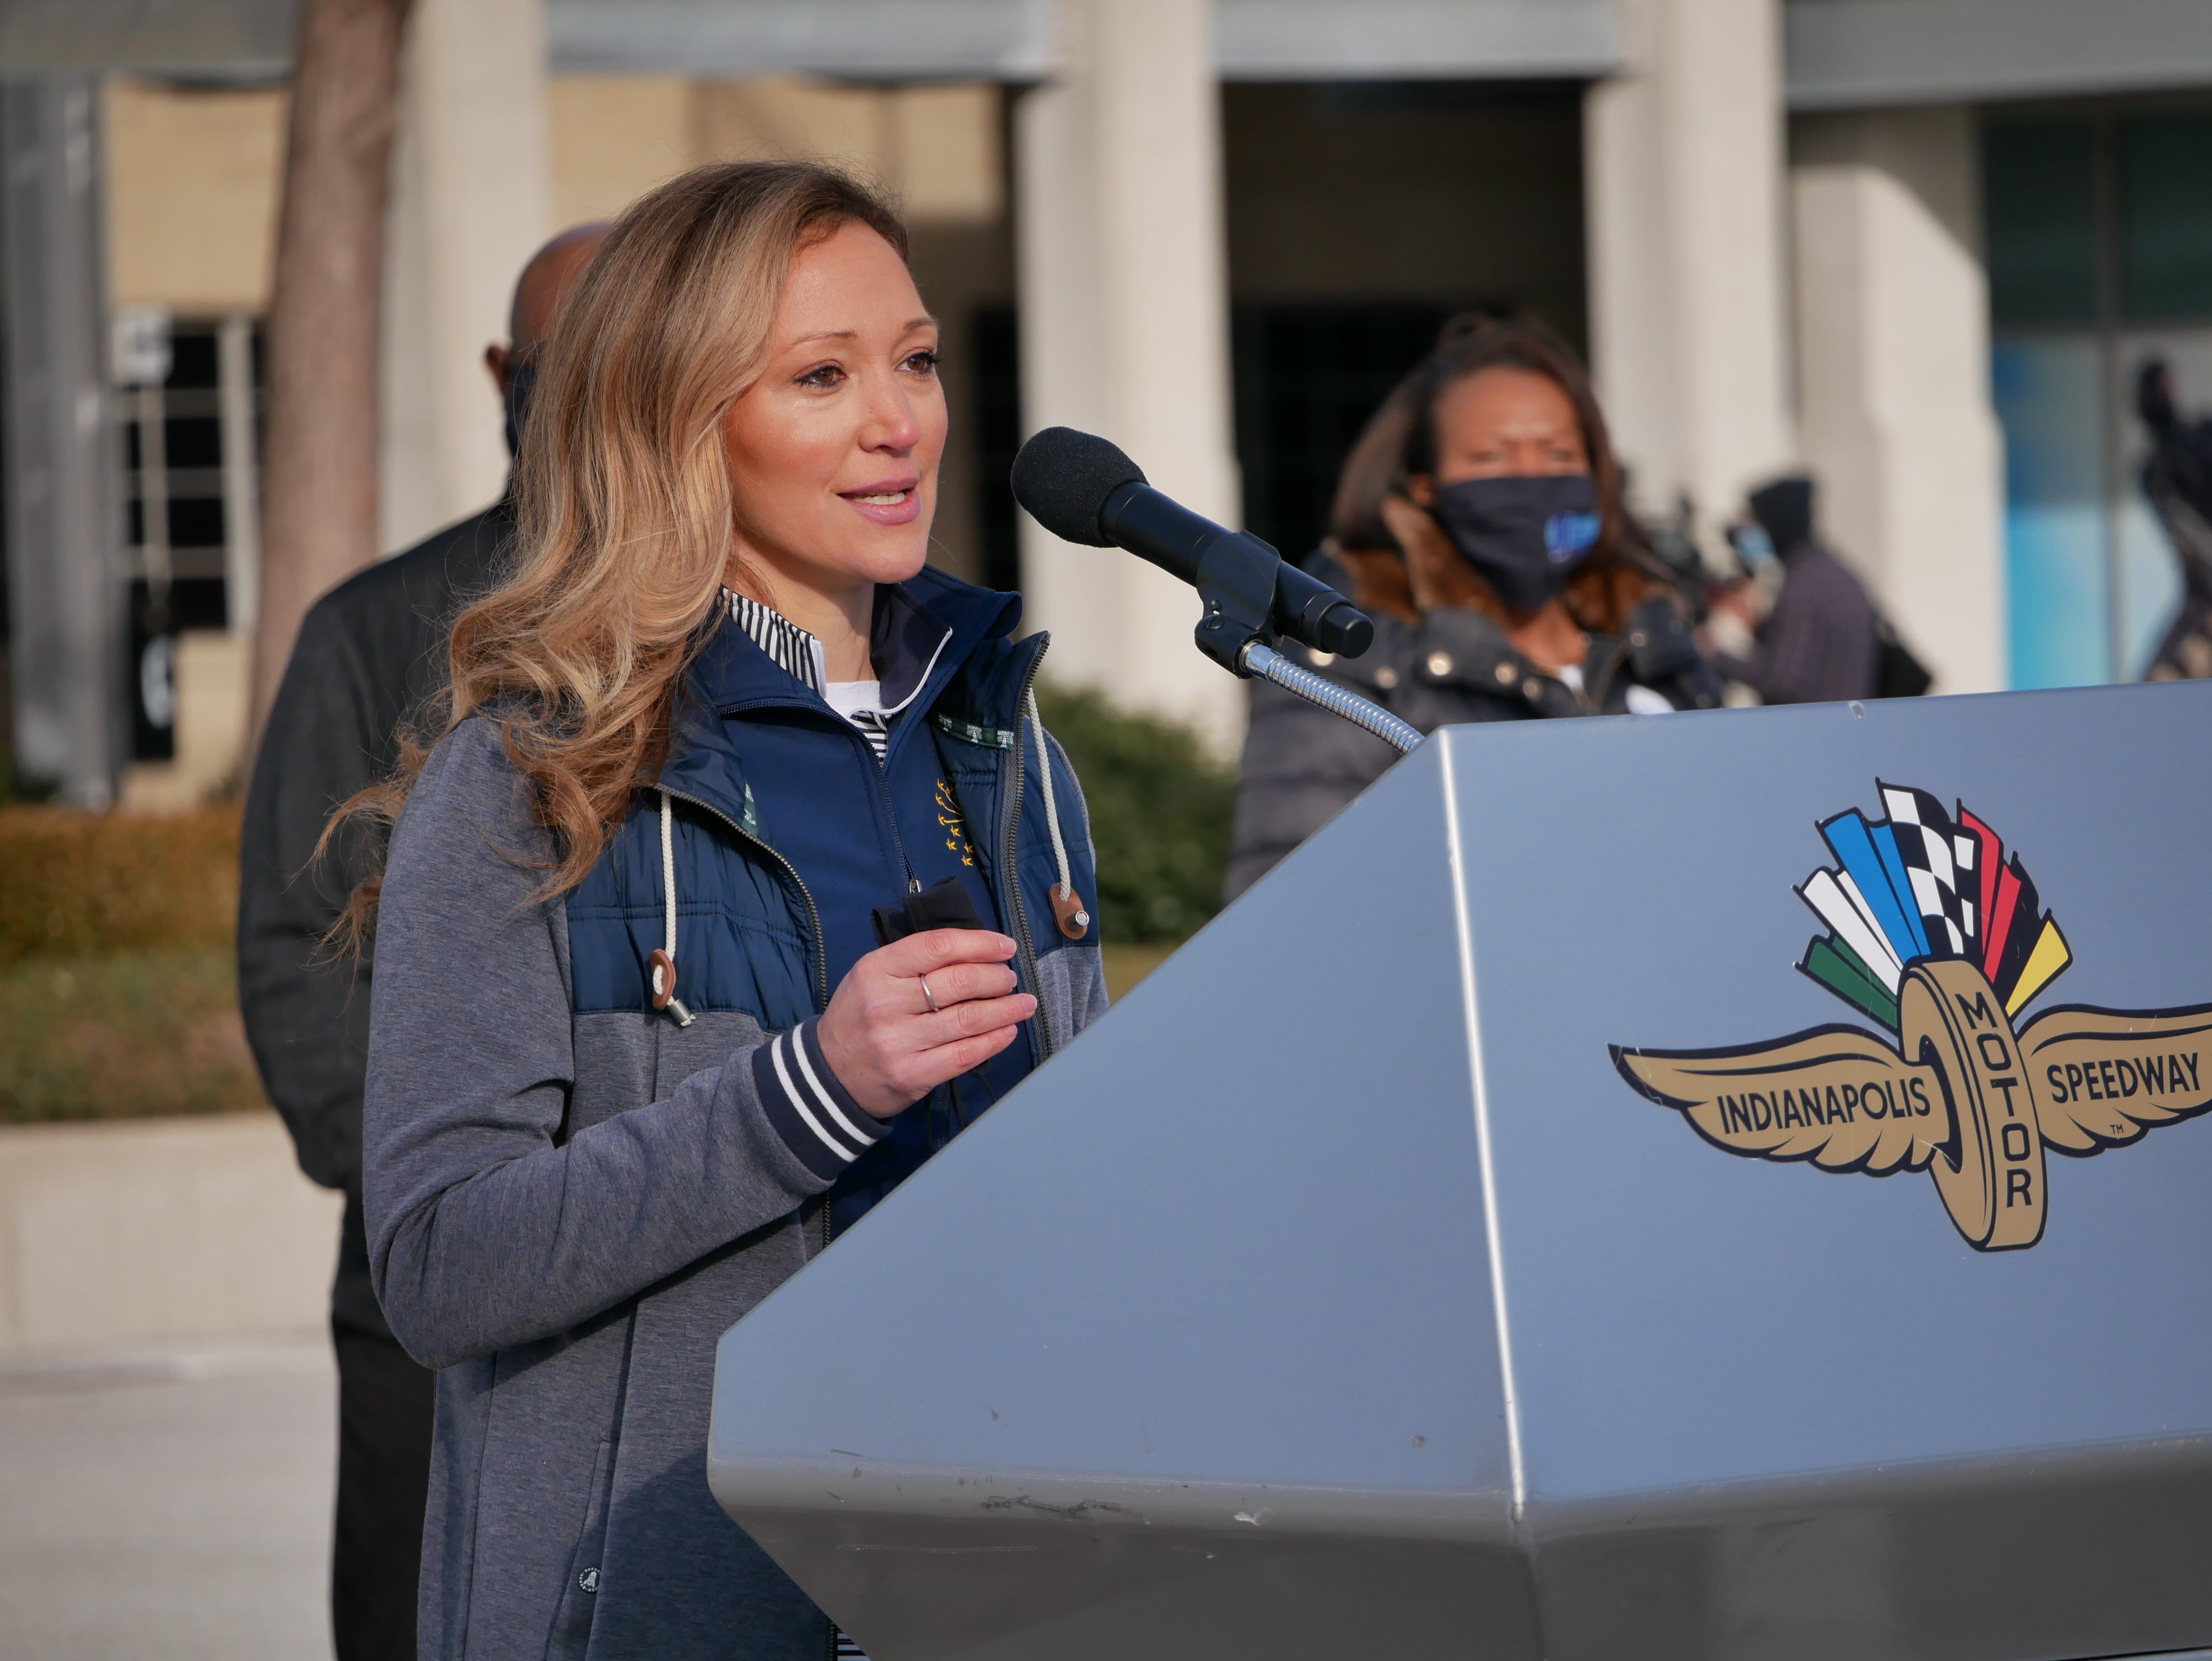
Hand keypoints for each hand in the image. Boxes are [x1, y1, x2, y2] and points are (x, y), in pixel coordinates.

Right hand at [814, 929, 1033, 1117]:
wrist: (828, 1075)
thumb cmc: (860, 1017)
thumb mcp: (872, 976)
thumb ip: (914, 961)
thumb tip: (976, 951)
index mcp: (876, 970)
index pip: (937, 946)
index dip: (980, 943)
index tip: (1005, 947)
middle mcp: (886, 1004)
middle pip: (959, 982)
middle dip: (997, 977)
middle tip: (1010, 978)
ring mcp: (899, 1042)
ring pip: (968, 1018)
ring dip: (1006, 1009)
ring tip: (1023, 1003)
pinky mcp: (912, 1075)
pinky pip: (964, 1054)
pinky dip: (994, 1040)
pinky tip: (1008, 1030)